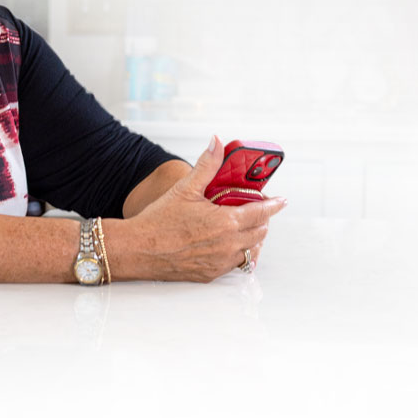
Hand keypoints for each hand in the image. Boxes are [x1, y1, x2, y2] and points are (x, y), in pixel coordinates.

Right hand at [108, 136, 286, 281]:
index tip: (281, 200)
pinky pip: (235, 265)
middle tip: (257, 210)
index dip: (274, 205)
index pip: (262, 213)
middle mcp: (227, 245)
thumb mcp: (185, 187)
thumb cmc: (158, 220)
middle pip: (260, 233)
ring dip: (252, 238)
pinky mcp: (210, 274)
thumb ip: (207, 165)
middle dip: (262, 220)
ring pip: (250, 251)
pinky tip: (229, 244)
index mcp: (226, 222)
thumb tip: (216, 142)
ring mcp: (220, 262)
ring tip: (245, 227)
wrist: (137, 249)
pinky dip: (237, 254)